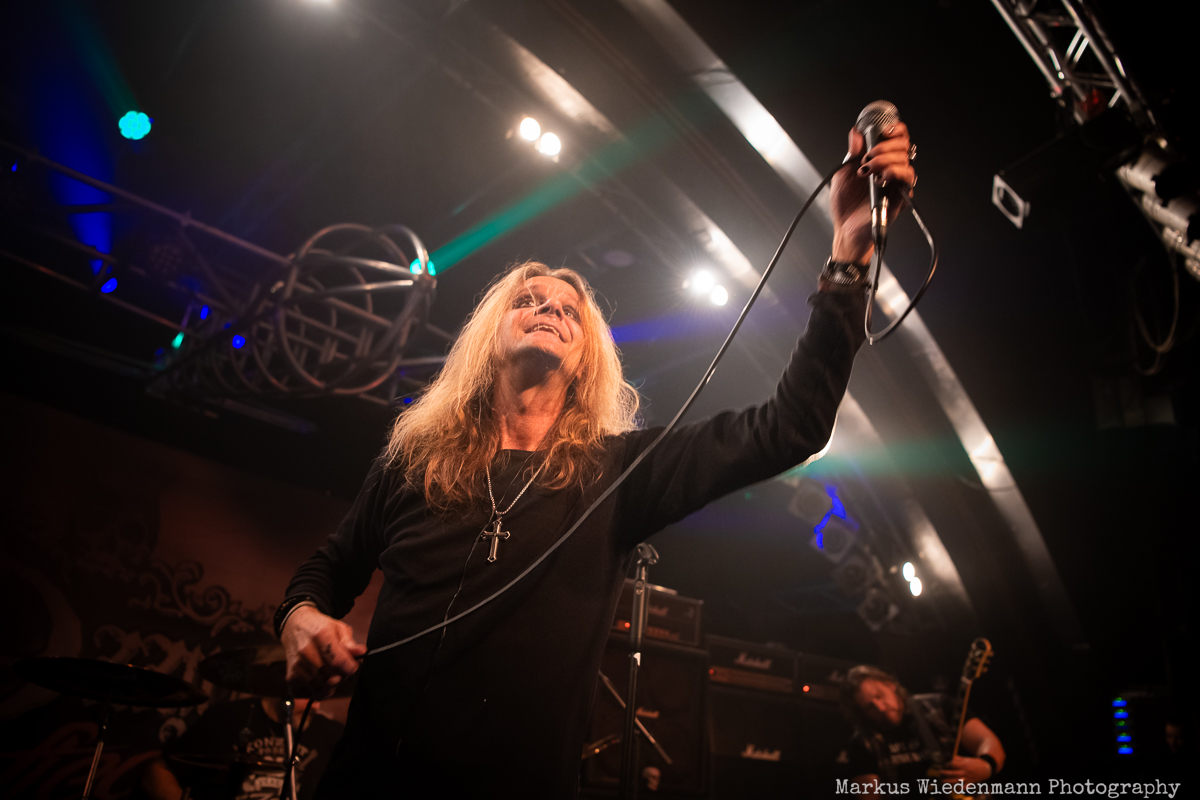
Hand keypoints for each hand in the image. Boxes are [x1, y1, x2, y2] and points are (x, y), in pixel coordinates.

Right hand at [281, 606, 366, 696]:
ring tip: (332, 674)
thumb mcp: (338, 627)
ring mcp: (297, 664)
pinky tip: (322, 680)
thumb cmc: (318, 627)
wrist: (294, 626)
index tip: (352, 666)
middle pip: (332, 676)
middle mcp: (306, 650)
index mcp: (321, 635)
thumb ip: (350, 642)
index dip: (350, 668)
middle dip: (342, 676)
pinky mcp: (291, 676)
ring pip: (321, 686)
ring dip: (331, 684)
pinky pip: (310, 692)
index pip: (339, 661)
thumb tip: (361, 652)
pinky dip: (319, 690)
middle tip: (343, 669)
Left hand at [830, 122, 916, 264]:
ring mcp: (896, 182)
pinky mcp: (900, 195)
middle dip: (885, 146)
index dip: (894, 129)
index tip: (882, 130)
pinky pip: (908, 177)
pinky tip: (880, 179)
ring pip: (905, 159)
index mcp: (880, 161)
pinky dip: (895, 172)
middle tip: (868, 157)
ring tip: (869, 170)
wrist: (846, 229)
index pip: (896, 138)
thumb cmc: (846, 205)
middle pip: (903, 145)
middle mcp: (891, 170)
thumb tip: (856, 133)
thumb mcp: (843, 173)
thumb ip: (852, 152)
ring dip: (885, 159)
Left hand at [938, 755, 993, 783]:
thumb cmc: (974, 763)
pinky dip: (957, 788)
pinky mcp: (970, 783)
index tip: (946, 765)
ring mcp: (968, 778)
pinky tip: (952, 787)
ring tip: (943, 781)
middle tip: (940, 773)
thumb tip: (950, 760)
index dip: (947, 765)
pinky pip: (963, 787)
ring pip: (956, 781)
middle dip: (945, 773)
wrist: (985, 769)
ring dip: (949, 782)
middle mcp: (965, 772)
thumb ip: (958, 759)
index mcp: (964, 765)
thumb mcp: (966, 759)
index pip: (952, 765)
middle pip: (953, 773)